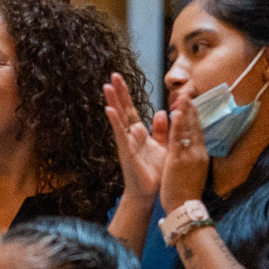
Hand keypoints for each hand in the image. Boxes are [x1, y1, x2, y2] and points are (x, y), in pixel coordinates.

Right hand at [104, 75, 166, 208]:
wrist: (148, 193)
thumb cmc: (154, 172)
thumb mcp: (162, 146)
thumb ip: (161, 129)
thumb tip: (161, 111)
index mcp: (139, 133)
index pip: (131, 109)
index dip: (126, 94)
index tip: (120, 78)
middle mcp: (130, 135)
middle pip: (123, 110)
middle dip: (118, 92)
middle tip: (112, 75)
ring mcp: (126, 143)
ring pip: (119, 119)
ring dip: (113, 102)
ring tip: (106, 87)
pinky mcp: (125, 151)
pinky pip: (120, 134)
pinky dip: (115, 122)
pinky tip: (109, 110)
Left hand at [158, 87, 211, 210]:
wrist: (185, 208)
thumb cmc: (186, 193)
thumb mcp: (193, 172)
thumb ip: (192, 158)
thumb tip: (193, 150)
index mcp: (201, 156)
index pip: (199, 133)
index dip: (195, 119)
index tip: (192, 106)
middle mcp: (198, 153)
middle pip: (196, 128)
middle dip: (192, 111)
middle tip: (188, 95)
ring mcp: (189, 156)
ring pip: (188, 130)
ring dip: (186, 112)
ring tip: (183, 97)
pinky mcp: (179, 160)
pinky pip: (178, 139)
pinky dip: (178, 125)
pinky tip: (176, 113)